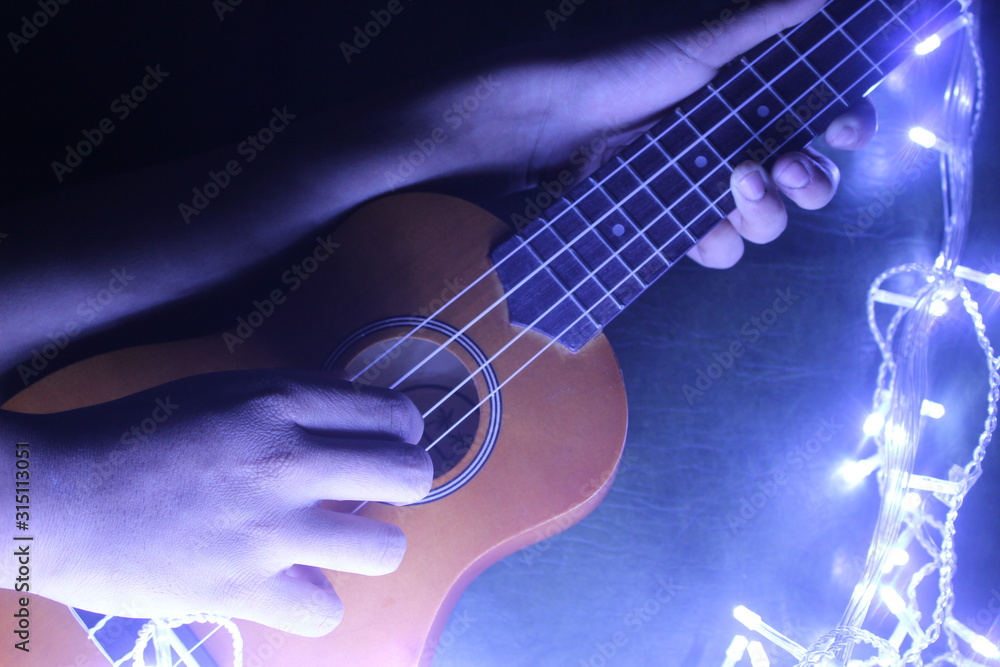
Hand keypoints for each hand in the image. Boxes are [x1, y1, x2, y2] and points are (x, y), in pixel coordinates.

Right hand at [11, 369, 430, 635]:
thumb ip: (296, 400)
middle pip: (410, 474)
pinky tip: (291, 587)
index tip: (388, 448)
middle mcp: (285, 459)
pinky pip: (325, 611)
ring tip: (338, 545)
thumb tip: (361, 411)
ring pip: (385, 550)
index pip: (392, 413)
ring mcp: (266, 528)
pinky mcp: (240, 589)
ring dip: (370, 549)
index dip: (404, 434)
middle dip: (407, 486)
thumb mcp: (224, 391)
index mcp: (280, 402)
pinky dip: (314, 603)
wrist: (58, 495)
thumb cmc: (139, 434)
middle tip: (376, 497)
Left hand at [488, 0, 876, 267]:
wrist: (551, 122)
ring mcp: (708, 187)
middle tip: (787, 169)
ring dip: (767, 213)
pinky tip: (704, 228)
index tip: (842, 130)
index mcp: (756, 96)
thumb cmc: (621, 70)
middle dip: (812, 181)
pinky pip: (719, 248)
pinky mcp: (677, 223)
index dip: (848, 126)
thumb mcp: (698, 41)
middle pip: (808, 179)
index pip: (826, 115)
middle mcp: (740, 143)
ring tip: (737, 187)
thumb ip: (766, 20)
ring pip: (768, 220)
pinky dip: (718, 242)